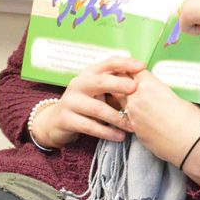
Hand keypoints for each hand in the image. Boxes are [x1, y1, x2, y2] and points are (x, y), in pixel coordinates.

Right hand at [30, 56, 144, 148]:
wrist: (55, 121)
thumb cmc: (86, 103)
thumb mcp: (98, 90)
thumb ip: (115, 84)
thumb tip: (144, 81)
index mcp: (89, 73)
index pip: (109, 63)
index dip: (125, 63)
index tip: (142, 67)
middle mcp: (78, 84)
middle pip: (101, 82)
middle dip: (119, 84)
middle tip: (135, 89)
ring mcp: (70, 101)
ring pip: (97, 108)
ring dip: (117, 118)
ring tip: (132, 125)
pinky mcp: (65, 119)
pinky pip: (90, 126)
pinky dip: (107, 132)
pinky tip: (119, 136)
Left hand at [125, 70, 199, 185]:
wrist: (191, 143)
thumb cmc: (191, 117)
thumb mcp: (179, 94)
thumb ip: (163, 89)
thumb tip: (159, 89)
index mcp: (149, 84)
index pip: (133, 70)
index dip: (134, 70)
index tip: (137, 71)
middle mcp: (136, 98)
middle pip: (121, 84)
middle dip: (124, 82)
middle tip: (130, 83)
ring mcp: (132, 115)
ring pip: (119, 101)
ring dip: (124, 98)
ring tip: (135, 99)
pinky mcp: (133, 130)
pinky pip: (125, 117)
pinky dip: (129, 114)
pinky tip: (140, 116)